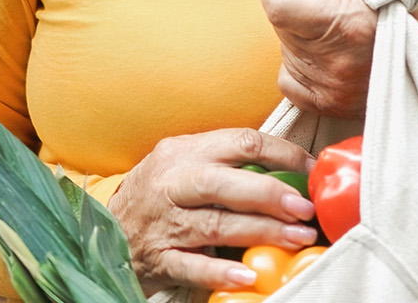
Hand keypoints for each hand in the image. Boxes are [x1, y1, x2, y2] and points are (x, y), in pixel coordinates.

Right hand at [107, 129, 316, 292]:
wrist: (105, 227)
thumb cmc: (159, 192)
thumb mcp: (184, 163)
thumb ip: (226, 162)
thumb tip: (289, 170)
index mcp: (184, 153)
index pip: (240, 142)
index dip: (282, 155)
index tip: (311, 171)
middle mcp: (171, 184)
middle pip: (223, 184)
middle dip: (269, 194)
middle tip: (305, 208)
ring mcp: (164, 223)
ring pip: (214, 226)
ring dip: (260, 232)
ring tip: (297, 238)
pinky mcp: (159, 258)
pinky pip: (191, 266)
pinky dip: (220, 272)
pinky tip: (248, 275)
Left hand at [258, 0, 417, 118]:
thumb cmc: (404, 11)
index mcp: (347, 23)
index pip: (276, 4)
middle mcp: (336, 62)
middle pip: (281, 26)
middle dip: (299, 13)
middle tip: (335, 13)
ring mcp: (331, 90)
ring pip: (285, 50)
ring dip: (304, 40)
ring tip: (340, 37)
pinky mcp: (327, 107)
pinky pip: (288, 79)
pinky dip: (303, 66)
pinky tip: (331, 58)